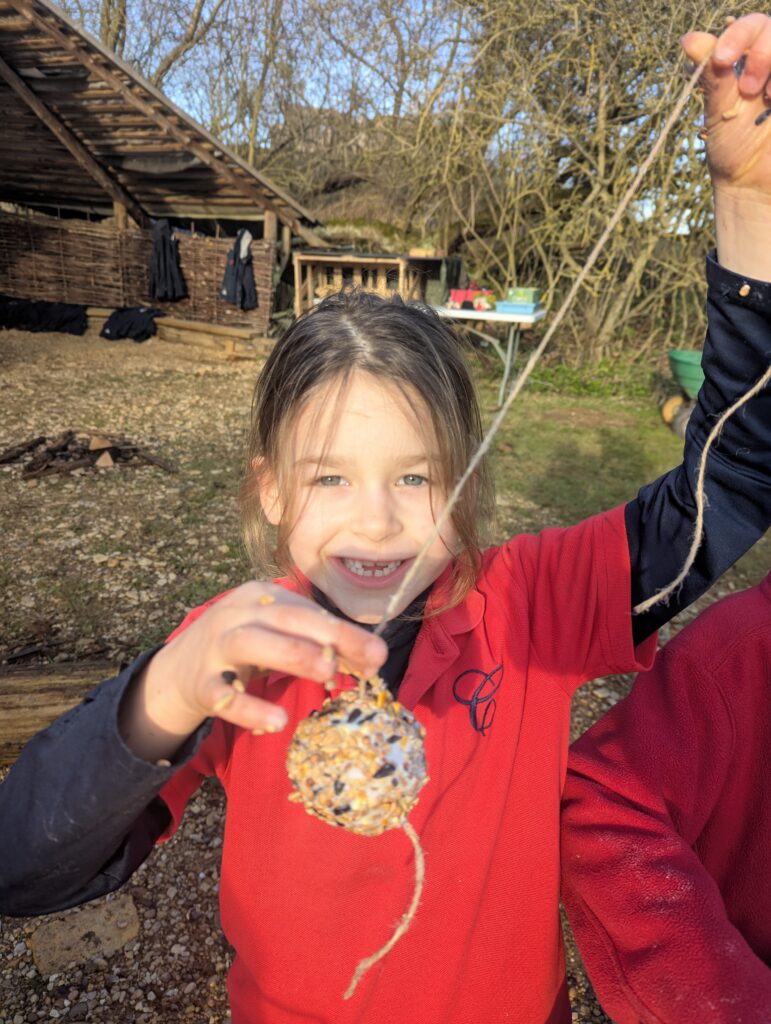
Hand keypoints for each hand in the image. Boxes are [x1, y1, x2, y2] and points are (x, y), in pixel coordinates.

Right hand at [120, 582, 387, 760]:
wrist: (177, 670)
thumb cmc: (243, 647)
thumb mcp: (278, 636)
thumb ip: (320, 644)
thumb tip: (372, 659)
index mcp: (261, 597)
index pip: (308, 611)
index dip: (344, 631)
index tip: (377, 655)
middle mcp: (238, 614)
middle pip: (287, 619)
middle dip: (330, 636)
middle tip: (367, 658)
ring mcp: (215, 646)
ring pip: (253, 642)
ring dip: (293, 654)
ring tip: (327, 673)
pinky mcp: (201, 683)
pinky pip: (223, 695)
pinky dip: (250, 709)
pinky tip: (276, 722)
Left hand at [682, 14, 770, 193]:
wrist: (755, 186)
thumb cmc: (733, 150)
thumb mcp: (719, 112)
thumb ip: (713, 75)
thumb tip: (689, 39)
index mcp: (748, 62)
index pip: (752, 26)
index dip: (738, 36)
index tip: (722, 61)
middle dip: (763, 53)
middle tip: (750, 90)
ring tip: (769, 100)